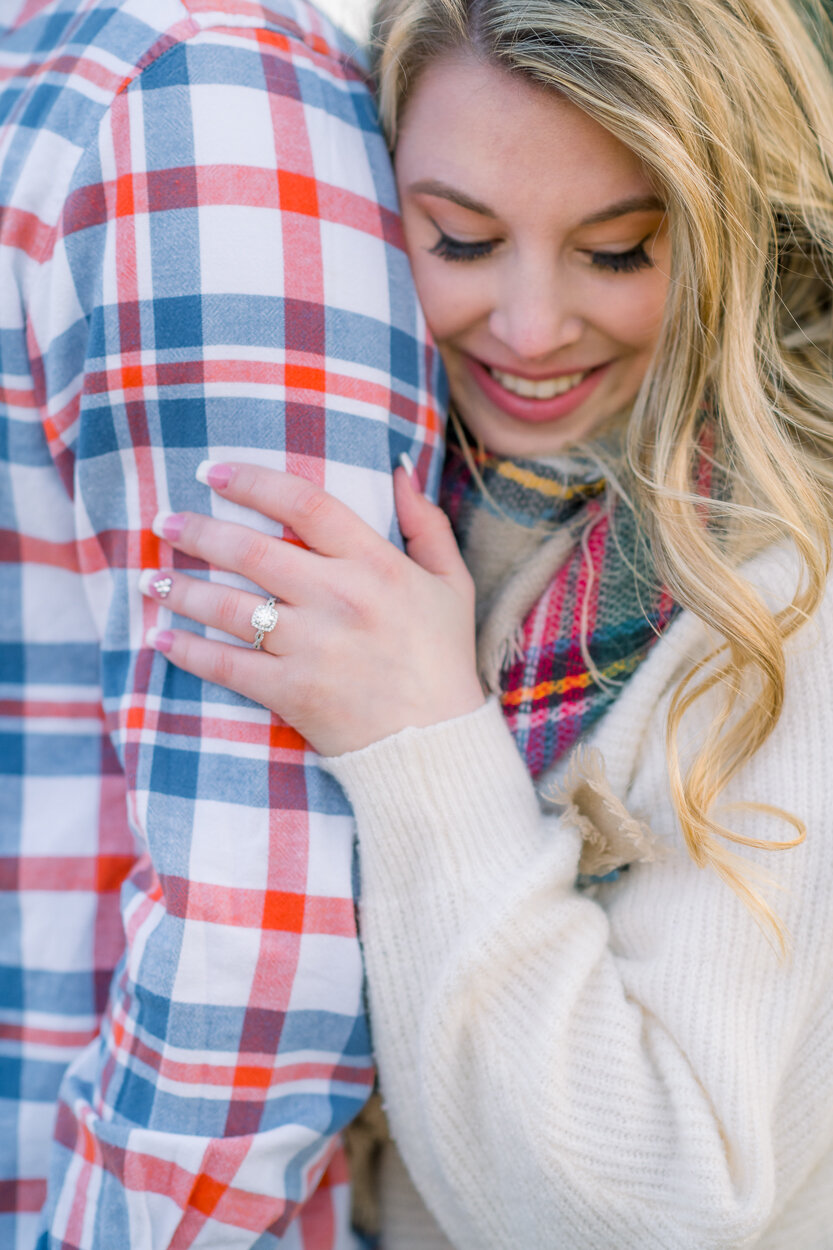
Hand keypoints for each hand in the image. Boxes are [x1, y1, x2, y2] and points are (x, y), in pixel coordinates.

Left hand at [141, 460, 485, 755]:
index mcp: (376, 564)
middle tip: (164, 521)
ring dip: (181, 589)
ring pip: (229, 606)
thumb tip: (398, 469)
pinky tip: (161, 638)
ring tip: (152, 578)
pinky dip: (188, 650)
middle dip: (198, 531)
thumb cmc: (442, 659)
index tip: (213, 472)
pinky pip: (227, 664)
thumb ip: (427, 524)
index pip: (305, 504)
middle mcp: (339, 598)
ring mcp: (312, 646)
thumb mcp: (451, 584)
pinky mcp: (292, 690)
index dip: (254, 482)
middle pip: (252, 550)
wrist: (436, 745)